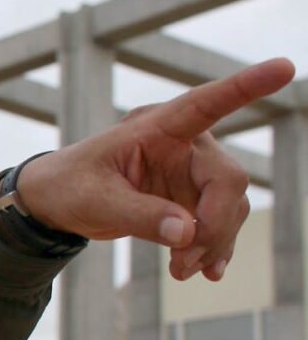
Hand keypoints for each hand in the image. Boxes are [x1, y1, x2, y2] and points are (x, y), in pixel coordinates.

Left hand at [16, 58, 294, 281]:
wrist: (57, 202)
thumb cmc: (70, 187)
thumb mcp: (94, 202)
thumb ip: (138, 215)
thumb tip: (188, 234)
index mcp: (156, 128)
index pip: (205, 103)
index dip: (244, 87)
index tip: (283, 68)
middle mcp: (182, 145)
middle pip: (226, 179)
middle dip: (213, 225)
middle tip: (184, 262)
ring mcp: (189, 173)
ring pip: (227, 206)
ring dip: (212, 243)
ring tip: (181, 271)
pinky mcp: (188, 199)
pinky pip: (217, 223)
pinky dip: (214, 247)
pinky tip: (208, 271)